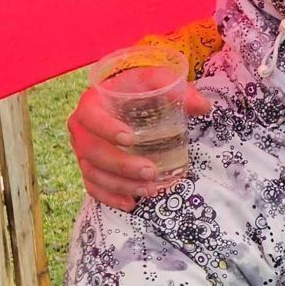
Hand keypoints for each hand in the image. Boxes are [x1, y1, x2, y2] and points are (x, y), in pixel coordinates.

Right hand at [70, 79, 212, 210]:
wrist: (125, 99)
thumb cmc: (139, 89)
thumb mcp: (157, 82)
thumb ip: (176, 89)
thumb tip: (203, 107)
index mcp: (92, 104)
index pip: (91, 117)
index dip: (107, 129)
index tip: (130, 139)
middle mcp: (81, 128)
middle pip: (93, 152)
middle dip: (122, 165)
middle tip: (150, 172)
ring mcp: (83, 150)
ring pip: (93, 173)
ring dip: (120, 185)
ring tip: (149, 190)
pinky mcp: (89, 167)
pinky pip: (93, 187)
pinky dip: (110, 197)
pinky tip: (131, 203)